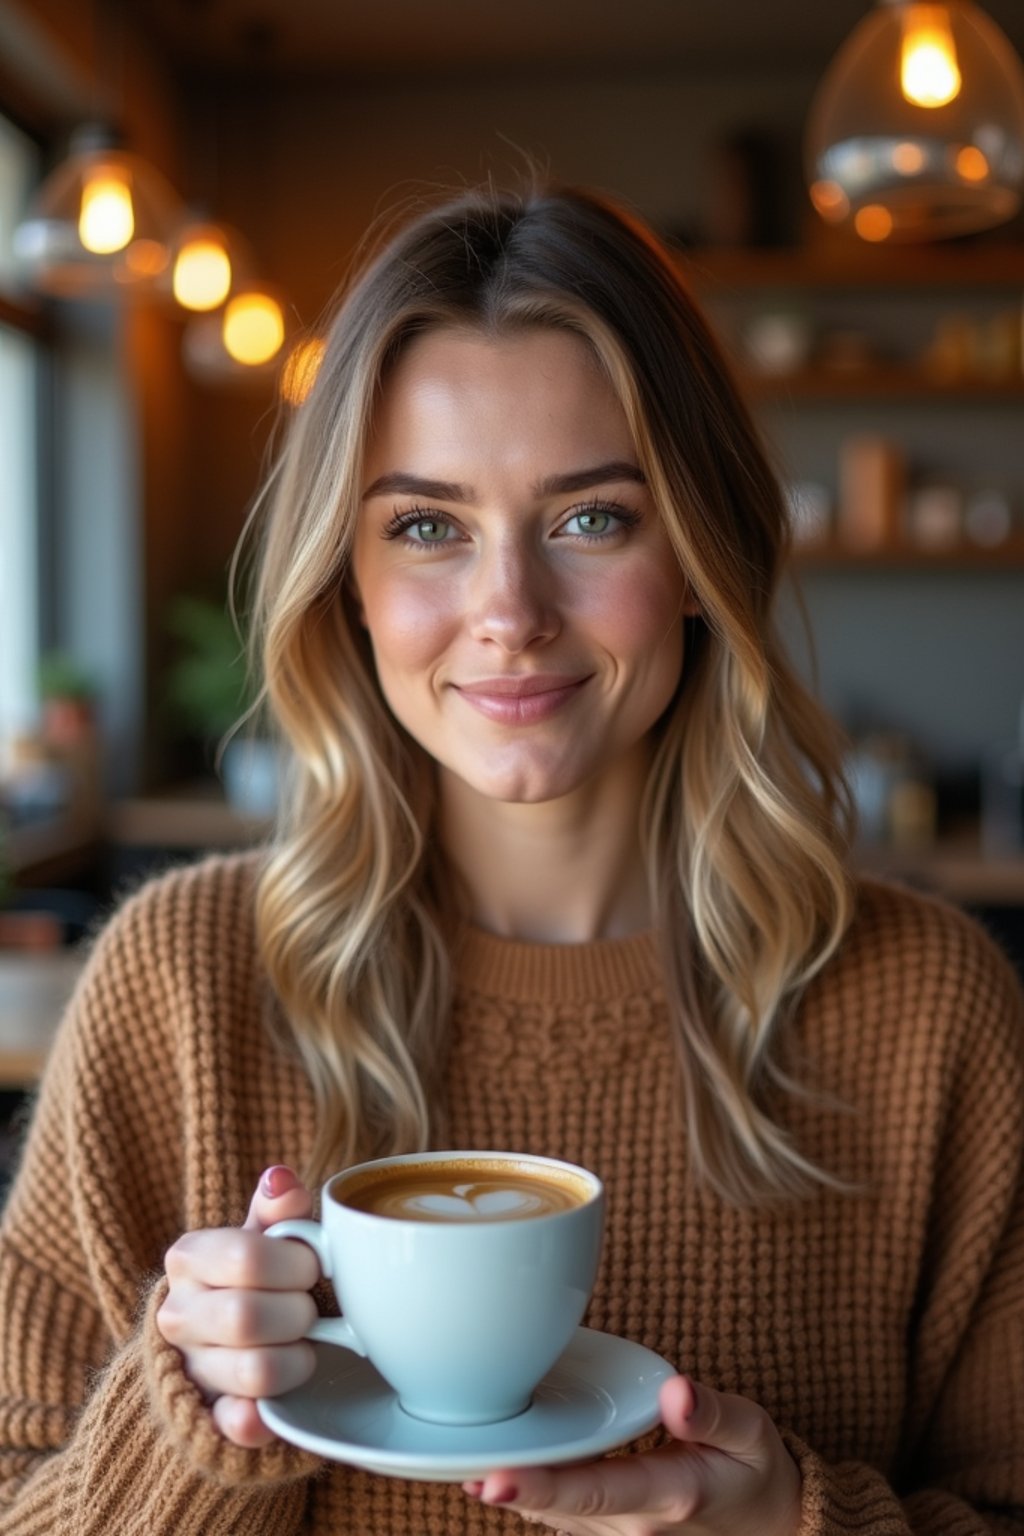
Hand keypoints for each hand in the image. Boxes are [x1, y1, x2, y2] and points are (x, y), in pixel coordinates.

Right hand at [156, 1165, 321, 1446]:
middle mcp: (176, 1314)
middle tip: (311, 1307)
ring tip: (301, 1345)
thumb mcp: (262, 1234)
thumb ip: (277, 1209)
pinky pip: (233, 1424)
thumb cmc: (253, 1274)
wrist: (219, 1335)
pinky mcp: (206, 1418)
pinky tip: (273, 1408)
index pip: (247, 1257)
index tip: (314, 1266)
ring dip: (297, 1359)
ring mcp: (188, 1369)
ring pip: (255, 1372)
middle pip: (248, 1317)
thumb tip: (281, 1180)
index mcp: (188, 1258)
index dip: (297, 1262)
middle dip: (300, 1312)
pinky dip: (258, 1419)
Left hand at [463, 1375, 801, 1535]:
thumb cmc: (756, 1470)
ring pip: (555, 1516)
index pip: (595, 1491)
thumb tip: (677, 1393)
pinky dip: (534, 1495)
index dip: (542, 1487)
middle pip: (560, 1507)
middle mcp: (637, 1528)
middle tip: (459, 1468)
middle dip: (511, 1488)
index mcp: (670, 1497)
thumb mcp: (752, 1433)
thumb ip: (713, 1414)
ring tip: (463, 1465)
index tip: (496, 1478)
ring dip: (515, 1493)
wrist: (773, 1528)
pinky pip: (565, 1518)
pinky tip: (500, 1472)